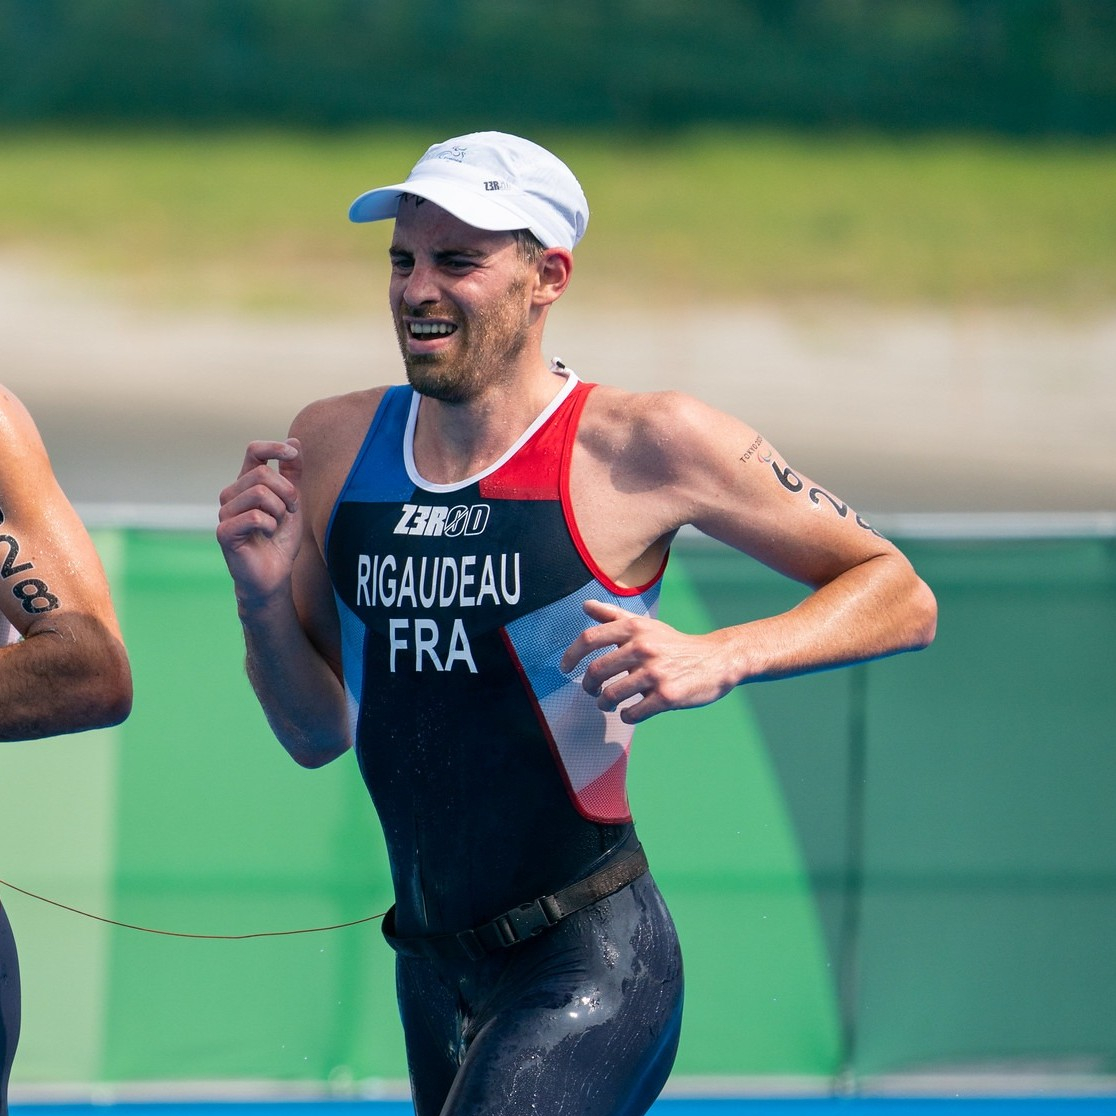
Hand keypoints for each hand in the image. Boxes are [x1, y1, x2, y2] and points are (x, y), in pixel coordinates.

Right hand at [216, 439, 302, 607]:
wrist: (274, 575)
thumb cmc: (280, 540)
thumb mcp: (293, 503)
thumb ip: (293, 474)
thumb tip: (294, 442)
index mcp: (246, 484)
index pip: (253, 451)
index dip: (273, 448)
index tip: (292, 455)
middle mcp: (232, 495)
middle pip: (262, 475)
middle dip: (287, 493)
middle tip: (290, 511)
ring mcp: (225, 513)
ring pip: (259, 494)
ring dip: (279, 511)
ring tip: (277, 525)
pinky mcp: (224, 532)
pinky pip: (254, 516)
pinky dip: (270, 525)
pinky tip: (267, 535)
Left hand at [560, 599, 736, 724]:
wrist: (716, 660)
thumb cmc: (675, 644)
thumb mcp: (646, 625)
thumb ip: (614, 615)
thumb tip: (585, 605)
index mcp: (634, 628)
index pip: (590, 639)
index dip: (571, 655)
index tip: (565, 668)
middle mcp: (643, 647)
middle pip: (596, 670)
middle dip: (588, 685)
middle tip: (591, 691)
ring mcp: (655, 673)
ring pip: (611, 694)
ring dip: (604, 703)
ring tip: (607, 703)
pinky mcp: (667, 696)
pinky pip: (634, 712)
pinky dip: (627, 715)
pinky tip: (630, 712)